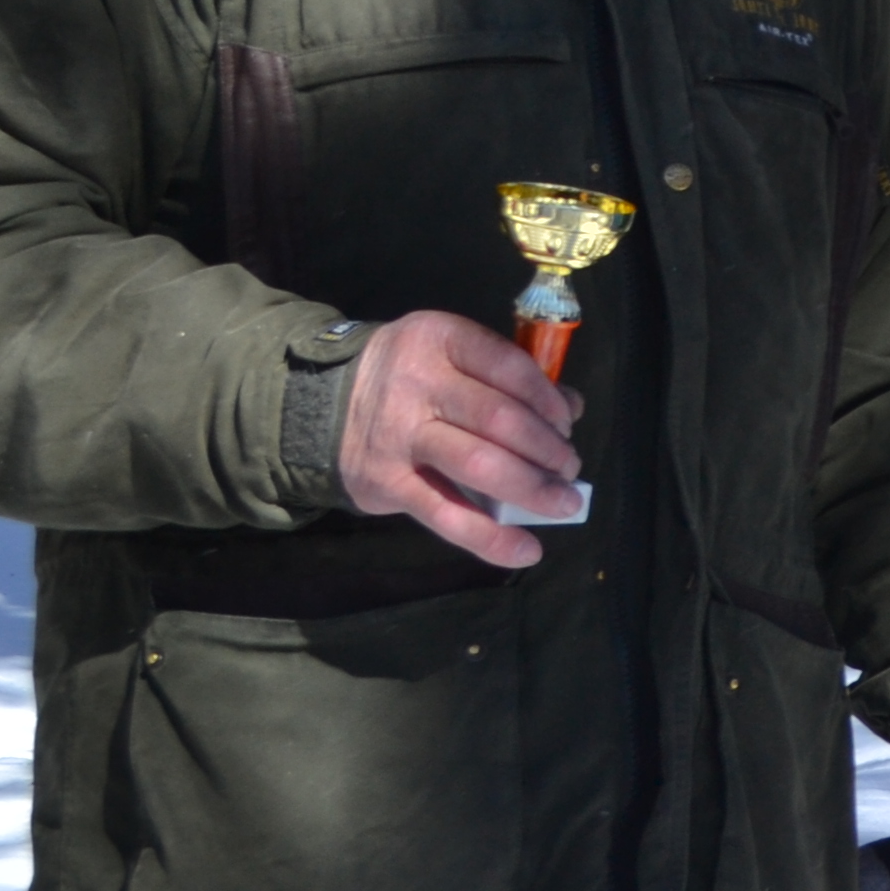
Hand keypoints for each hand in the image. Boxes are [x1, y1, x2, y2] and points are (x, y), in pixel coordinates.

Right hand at [335, 309, 581, 567]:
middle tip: (570, 468)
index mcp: (440, 340)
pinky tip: (526, 550)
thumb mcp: (451, 357)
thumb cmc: (408, 378)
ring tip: (563, 502)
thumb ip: (508, 378)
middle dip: (547, 449)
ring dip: (532, 488)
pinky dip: (491, 537)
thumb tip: (571, 407)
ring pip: (477, 464)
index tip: (566, 424)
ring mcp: (399, 435)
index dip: (548, 399)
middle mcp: (418, 384)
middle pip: (499, 418)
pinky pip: (446, 515)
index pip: (508, 366)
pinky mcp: (386, 482)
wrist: (318, 405)